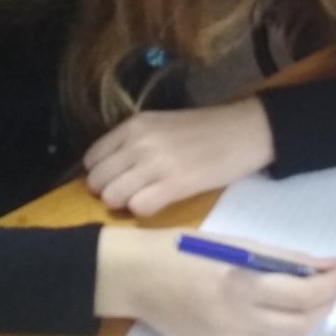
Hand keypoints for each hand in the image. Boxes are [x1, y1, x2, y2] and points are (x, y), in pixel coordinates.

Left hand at [83, 98, 274, 216]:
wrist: (244, 131)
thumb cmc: (205, 129)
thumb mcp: (161, 125)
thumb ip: (132, 143)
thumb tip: (108, 171)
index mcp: (134, 125)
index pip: (92, 158)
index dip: (100, 174)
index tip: (115, 179)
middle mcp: (139, 142)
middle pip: (97, 181)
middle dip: (108, 192)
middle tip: (129, 193)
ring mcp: (156, 163)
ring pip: (113, 196)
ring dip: (124, 203)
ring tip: (144, 197)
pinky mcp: (175, 184)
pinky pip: (139, 207)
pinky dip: (144, 210)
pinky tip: (158, 202)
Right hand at [94, 226, 335, 335]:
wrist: (132, 277)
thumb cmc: (182, 248)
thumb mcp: (234, 243)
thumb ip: (280, 257)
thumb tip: (324, 264)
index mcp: (239, 283)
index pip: (303, 296)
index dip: (329, 286)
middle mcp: (233, 319)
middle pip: (300, 326)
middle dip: (324, 307)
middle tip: (330, 287)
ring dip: (298, 315)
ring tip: (301, 293)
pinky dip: (266, 323)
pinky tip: (260, 305)